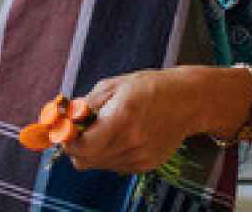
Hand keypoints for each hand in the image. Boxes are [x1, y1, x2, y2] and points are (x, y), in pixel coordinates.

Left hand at [62, 69, 210, 175]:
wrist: (187, 101)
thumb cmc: (150, 87)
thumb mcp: (114, 85)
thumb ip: (86, 104)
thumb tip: (63, 116)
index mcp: (121, 118)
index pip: (82, 146)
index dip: (67, 141)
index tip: (63, 131)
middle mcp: (131, 142)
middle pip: (86, 160)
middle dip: (75, 147)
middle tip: (77, 131)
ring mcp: (140, 157)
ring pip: (98, 165)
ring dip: (92, 151)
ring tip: (103, 130)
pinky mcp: (146, 165)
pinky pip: (114, 165)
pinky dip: (108, 154)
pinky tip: (120, 136)